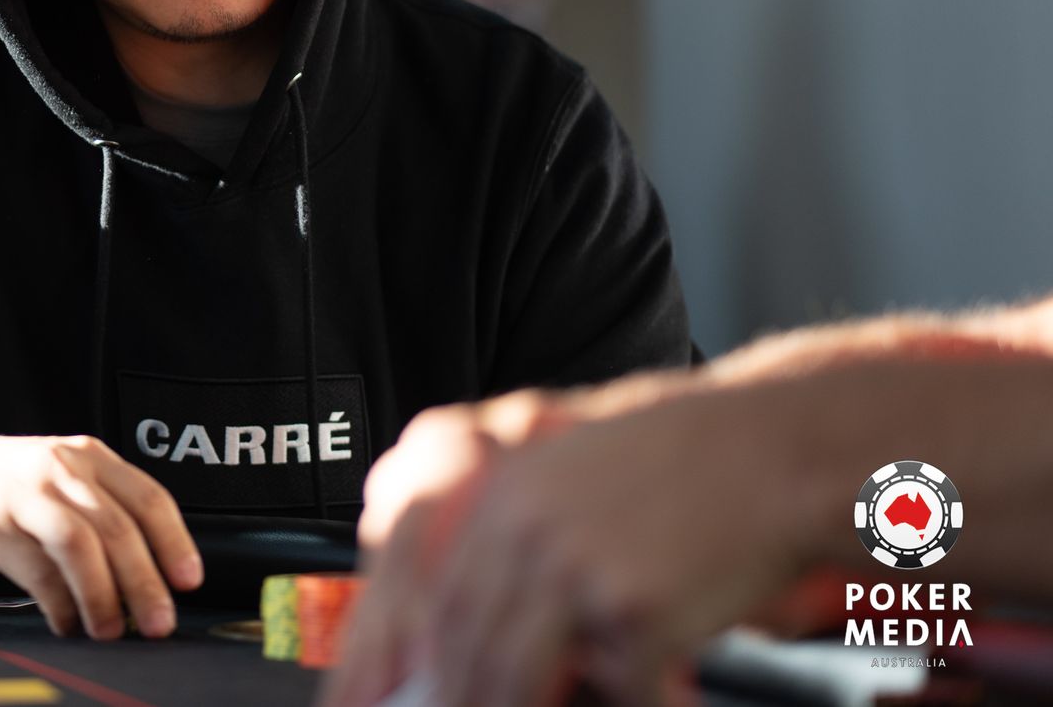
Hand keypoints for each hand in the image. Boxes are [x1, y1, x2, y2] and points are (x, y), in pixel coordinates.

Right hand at [0, 422, 203, 640]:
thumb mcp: (54, 482)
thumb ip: (96, 518)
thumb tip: (141, 581)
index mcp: (88, 455)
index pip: (150, 498)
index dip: (175, 543)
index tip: (189, 582)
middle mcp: (63, 468)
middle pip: (122, 528)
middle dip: (147, 584)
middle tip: (159, 623)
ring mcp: (29, 493)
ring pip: (85, 546)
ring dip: (105, 597)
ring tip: (110, 630)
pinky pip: (40, 571)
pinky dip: (60, 604)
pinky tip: (67, 622)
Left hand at [323, 383, 821, 706]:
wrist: (771, 450)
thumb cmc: (676, 470)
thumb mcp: (563, 479)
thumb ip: (502, 543)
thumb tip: (446, 633)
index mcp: (492, 488)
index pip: (408, 584)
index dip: (373, 652)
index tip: (359, 699)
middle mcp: (519, 519)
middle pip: (457, 641)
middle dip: (449, 699)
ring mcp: (572, 561)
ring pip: (511, 677)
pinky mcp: (633, 605)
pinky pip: (612, 690)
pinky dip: (626, 706)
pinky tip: (646, 697)